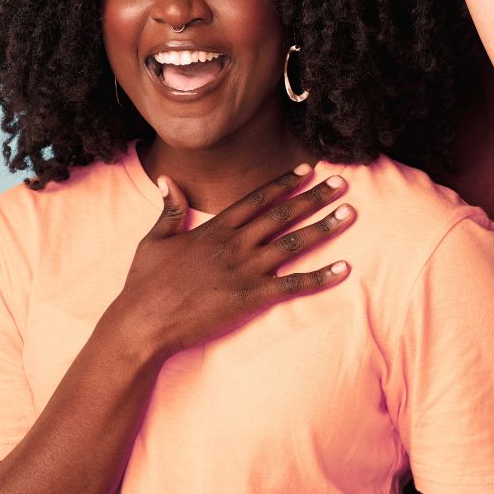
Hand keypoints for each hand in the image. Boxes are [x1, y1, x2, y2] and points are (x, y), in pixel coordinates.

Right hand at [109, 164, 353, 360]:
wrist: (143, 323)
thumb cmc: (145, 283)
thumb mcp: (154, 239)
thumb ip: (169, 209)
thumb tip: (166, 179)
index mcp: (216, 228)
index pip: (258, 198)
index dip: (285, 182)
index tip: (308, 170)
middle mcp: (236, 244)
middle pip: (283, 214)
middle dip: (316, 197)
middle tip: (342, 183)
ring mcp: (245, 270)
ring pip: (294, 243)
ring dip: (325, 227)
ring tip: (350, 213)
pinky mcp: (251, 298)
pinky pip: (294, 285)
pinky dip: (321, 277)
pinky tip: (343, 268)